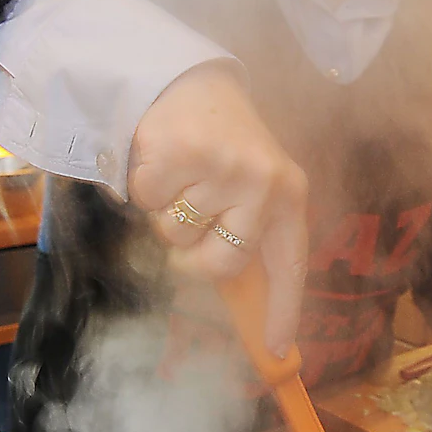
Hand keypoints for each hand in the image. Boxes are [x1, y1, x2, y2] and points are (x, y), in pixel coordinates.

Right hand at [128, 62, 308, 356]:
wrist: (190, 80)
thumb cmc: (221, 144)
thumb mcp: (252, 184)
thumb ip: (249, 233)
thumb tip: (238, 297)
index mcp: (289, 195)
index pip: (290, 265)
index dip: (284, 310)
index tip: (278, 352)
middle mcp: (264, 183)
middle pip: (219, 264)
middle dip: (193, 252)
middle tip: (192, 217)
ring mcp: (224, 168)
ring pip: (175, 234)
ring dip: (165, 211)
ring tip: (181, 175)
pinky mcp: (182, 153)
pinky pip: (146, 201)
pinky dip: (142, 185)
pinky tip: (160, 157)